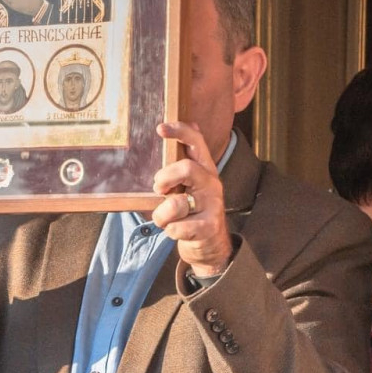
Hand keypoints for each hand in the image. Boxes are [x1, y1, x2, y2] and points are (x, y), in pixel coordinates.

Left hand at [150, 121, 230, 277]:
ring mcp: (213, 205)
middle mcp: (212, 183)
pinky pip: (178, 227)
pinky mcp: (209, 227)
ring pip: (177, 204)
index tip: (160, 128)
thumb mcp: (184, 186)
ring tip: (164, 218)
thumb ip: (178, 163)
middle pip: (188, 168)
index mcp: (204, 169)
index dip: (179, 131)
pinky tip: (176, 231)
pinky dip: (170, 231)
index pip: (196, 141)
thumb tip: (174, 127)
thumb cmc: (190, 211)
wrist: (209, 245)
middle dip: (165, 177)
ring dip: (161, 214)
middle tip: (158, 189)